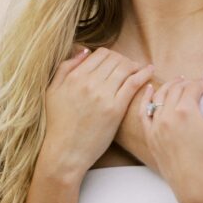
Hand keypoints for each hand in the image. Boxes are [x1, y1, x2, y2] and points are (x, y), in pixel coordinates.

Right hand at [42, 47, 153, 176]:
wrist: (65, 152)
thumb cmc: (57, 124)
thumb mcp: (53, 91)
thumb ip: (65, 68)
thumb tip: (85, 51)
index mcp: (74, 77)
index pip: (100, 54)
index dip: (111, 56)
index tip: (116, 62)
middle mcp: (89, 82)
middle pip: (115, 59)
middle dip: (124, 60)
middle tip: (129, 67)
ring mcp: (103, 95)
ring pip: (125, 68)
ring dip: (135, 66)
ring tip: (139, 69)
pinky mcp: (115, 109)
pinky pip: (133, 83)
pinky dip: (144, 73)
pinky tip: (150, 70)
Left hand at [140, 73, 202, 202]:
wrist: (198, 190)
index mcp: (185, 110)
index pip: (193, 86)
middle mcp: (166, 116)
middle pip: (176, 89)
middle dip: (188, 83)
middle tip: (198, 85)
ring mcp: (156, 128)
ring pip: (159, 97)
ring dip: (170, 87)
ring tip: (179, 83)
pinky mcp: (151, 139)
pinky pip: (144, 113)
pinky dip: (146, 98)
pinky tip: (150, 90)